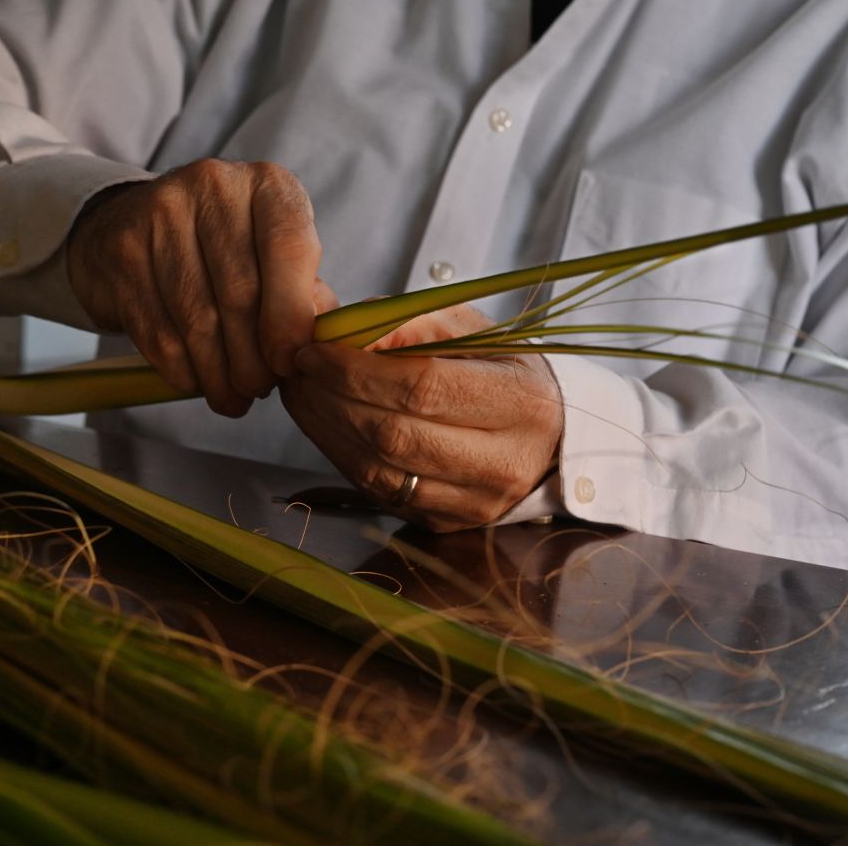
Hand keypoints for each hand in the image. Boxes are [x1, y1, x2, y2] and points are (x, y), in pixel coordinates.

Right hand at [67, 159, 337, 416]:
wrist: (135, 224)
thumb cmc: (227, 251)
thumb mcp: (275, 258)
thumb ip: (305, 297)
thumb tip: (315, 347)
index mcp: (267, 185)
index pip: (290, 247)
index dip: (291, 315)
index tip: (289, 362)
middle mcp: (213, 185)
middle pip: (240, 292)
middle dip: (254, 357)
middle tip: (260, 389)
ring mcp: (160, 212)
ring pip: (197, 317)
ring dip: (218, 372)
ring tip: (233, 395)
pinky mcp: (122, 250)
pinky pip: (157, 329)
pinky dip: (181, 368)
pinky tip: (196, 382)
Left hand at [281, 306, 562, 530]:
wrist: (550, 438)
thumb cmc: (505, 373)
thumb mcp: (475, 332)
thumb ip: (413, 324)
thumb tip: (348, 329)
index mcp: (520, 402)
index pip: (423, 387)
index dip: (357, 369)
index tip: (316, 348)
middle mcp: (504, 462)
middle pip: (395, 434)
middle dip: (332, 398)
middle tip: (297, 368)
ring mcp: (476, 502)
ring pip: (379, 470)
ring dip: (326, 428)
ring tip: (302, 391)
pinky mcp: (448, 524)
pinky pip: (378, 491)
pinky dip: (339, 454)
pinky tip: (323, 422)